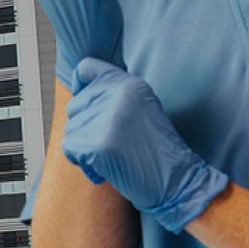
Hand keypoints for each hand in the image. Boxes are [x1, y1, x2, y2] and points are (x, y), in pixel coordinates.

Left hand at [61, 59, 227, 233]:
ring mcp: (108, 119)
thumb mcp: (141, 108)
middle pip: (74, 106)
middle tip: (111, 143)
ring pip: (71, 130)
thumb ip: (112, 96)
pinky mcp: (99, 144)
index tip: (87, 105)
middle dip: (84, 128)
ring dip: (85, 148)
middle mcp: (118, 95)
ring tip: (113, 156)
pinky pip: (71, 150)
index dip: (80, 85)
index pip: (86, 67)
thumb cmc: (156, 149)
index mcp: (129, 84)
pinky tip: (106, 169)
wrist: (177, 180)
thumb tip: (76, 93)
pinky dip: (84, 164)